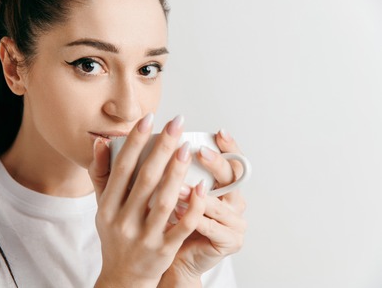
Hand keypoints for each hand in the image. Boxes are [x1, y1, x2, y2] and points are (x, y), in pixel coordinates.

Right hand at [89, 114, 205, 287]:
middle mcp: (124, 221)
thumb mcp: (102, 207)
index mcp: (108, 207)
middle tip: (176, 124)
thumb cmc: (115, 236)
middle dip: (161, 149)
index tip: (148, 119)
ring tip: (188, 147)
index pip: (121, 168)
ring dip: (177, 172)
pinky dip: (193, 206)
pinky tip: (202, 186)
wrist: (123, 277)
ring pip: (164, 201)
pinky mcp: (164, 250)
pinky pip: (182, 226)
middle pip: (145, 180)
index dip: (134, 142)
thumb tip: (100, 141)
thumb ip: (101, 174)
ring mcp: (144, 237)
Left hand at [159, 130, 246, 285]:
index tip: (219, 132)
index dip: (229, 146)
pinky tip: (178, 211)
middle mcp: (234, 202)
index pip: (233, 161)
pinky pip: (213, 228)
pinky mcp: (230, 242)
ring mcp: (235, 222)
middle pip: (233, 178)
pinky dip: (195, 219)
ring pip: (219, 204)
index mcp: (224, 185)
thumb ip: (173, 168)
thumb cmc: (171, 222)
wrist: (174, 260)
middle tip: (200, 152)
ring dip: (197, 195)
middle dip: (216, 163)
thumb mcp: (173, 190)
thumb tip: (156, 139)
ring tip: (178, 186)